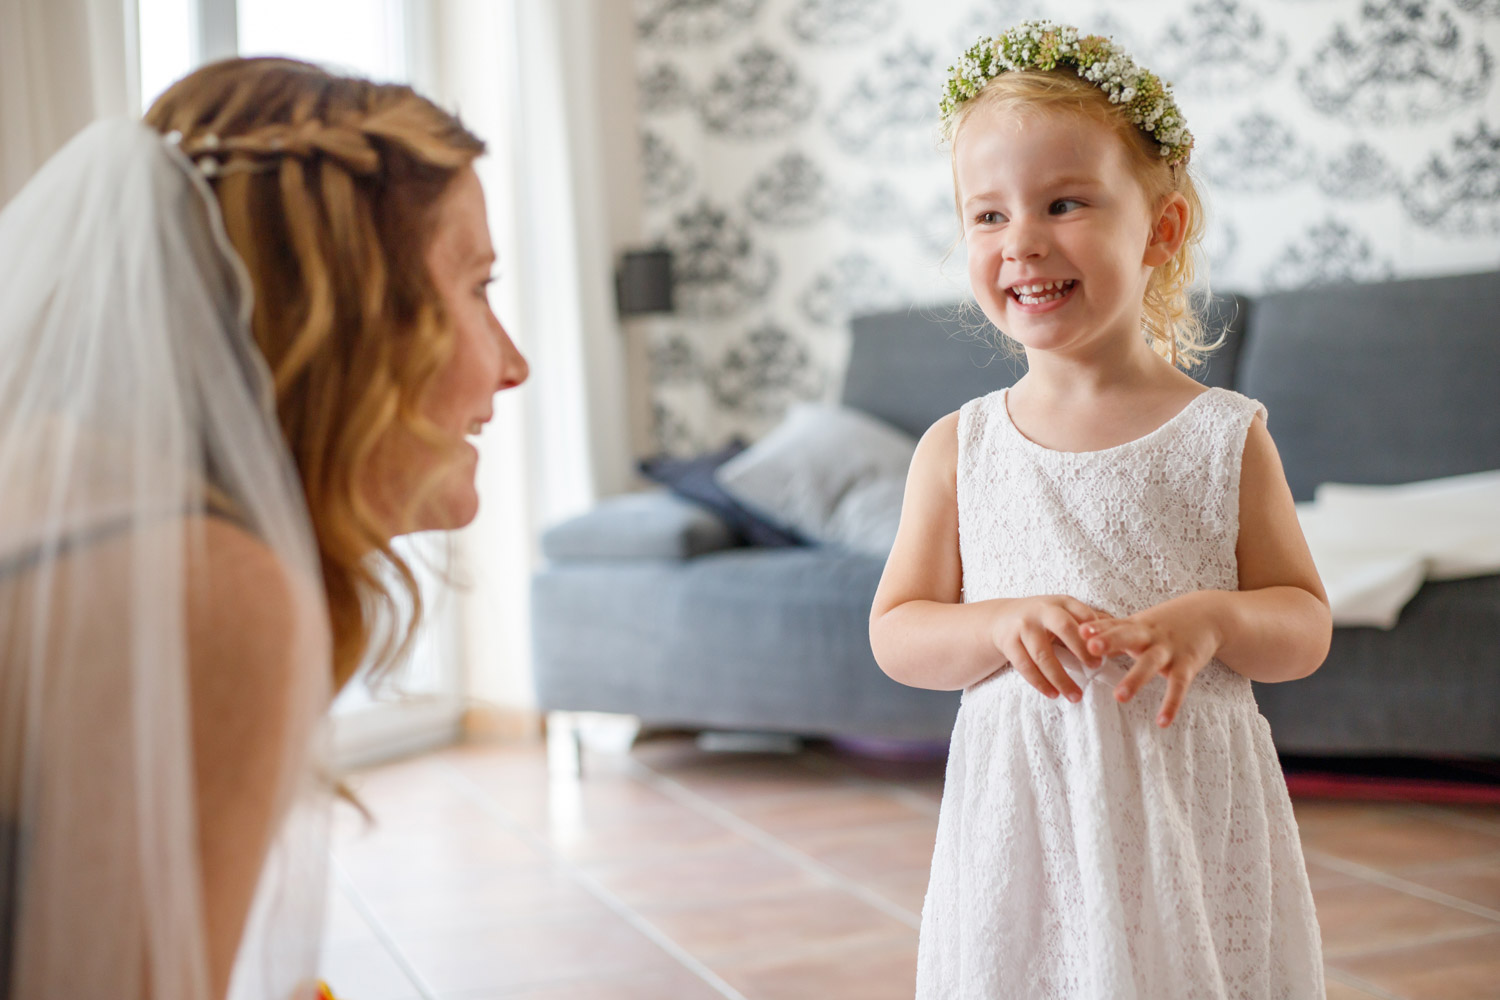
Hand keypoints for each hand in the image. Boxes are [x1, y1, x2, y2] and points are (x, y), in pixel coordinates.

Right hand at [989, 596, 1106, 702]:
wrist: (1002, 618)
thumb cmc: (1043, 619)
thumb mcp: (1064, 613)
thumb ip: (1089, 622)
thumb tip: (1122, 635)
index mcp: (1061, 602)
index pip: (1083, 613)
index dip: (1096, 631)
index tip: (1108, 650)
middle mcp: (1041, 611)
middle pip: (1063, 627)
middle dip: (1080, 649)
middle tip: (1095, 668)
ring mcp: (1023, 626)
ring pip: (1042, 654)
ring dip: (1060, 678)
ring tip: (1075, 696)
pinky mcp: (1009, 643)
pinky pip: (1025, 666)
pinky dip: (1040, 683)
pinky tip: (1053, 694)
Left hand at [1079, 594, 1221, 726]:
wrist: (1209, 615)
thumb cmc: (1164, 623)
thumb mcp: (1139, 624)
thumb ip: (1112, 633)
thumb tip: (1080, 638)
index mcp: (1134, 626)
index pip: (1112, 625)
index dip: (1096, 628)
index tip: (1079, 631)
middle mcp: (1149, 636)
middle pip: (1127, 636)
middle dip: (1109, 641)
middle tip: (1091, 648)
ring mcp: (1168, 650)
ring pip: (1150, 663)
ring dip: (1135, 679)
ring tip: (1119, 697)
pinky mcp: (1187, 665)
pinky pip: (1179, 686)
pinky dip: (1171, 704)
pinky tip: (1162, 722)